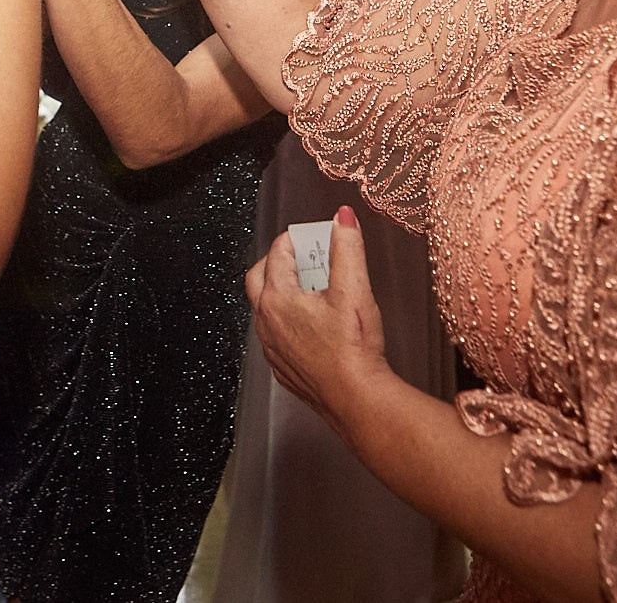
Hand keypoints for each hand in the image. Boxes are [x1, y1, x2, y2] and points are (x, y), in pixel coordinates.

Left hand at [245, 205, 390, 430]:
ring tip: (314, 289)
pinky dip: (289, 321)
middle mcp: (267, 323)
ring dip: (284, 293)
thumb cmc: (352, 348)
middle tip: (305, 257)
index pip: (277, 254)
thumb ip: (347, 246)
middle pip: (259, 279)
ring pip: (267, 309)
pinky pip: (277, 335)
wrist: (357, 399)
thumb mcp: (353, 287)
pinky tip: (314, 324)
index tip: (312, 235)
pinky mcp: (284, 369)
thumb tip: (343, 217)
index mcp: (277, 299)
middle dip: (279, 262)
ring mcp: (272, 348)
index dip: (295, 238)